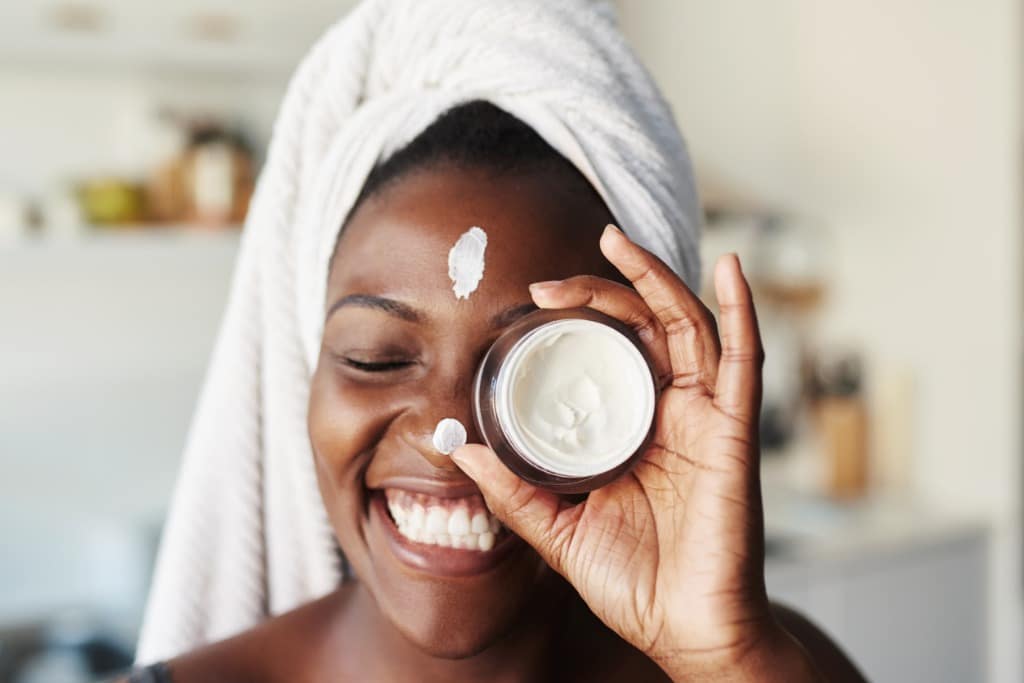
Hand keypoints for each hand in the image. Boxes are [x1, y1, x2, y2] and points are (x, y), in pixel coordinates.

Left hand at [452, 225, 817, 680]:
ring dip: (655, 278)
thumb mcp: (558, 529)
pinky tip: (731, 267)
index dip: (576, 321)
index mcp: (632, 429)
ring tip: (617, 240)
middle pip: (643, 327)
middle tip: (548, 283)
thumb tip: (461, 451)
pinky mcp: (734, 433)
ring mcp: (705, 418)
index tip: (529, 306)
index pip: (609, 353)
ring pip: (687, 326)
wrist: (685, 631)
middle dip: (600, 292)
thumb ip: (515, 489)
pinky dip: (743, 308)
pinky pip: (744, 360)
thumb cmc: (634, 582)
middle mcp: (671, 414)